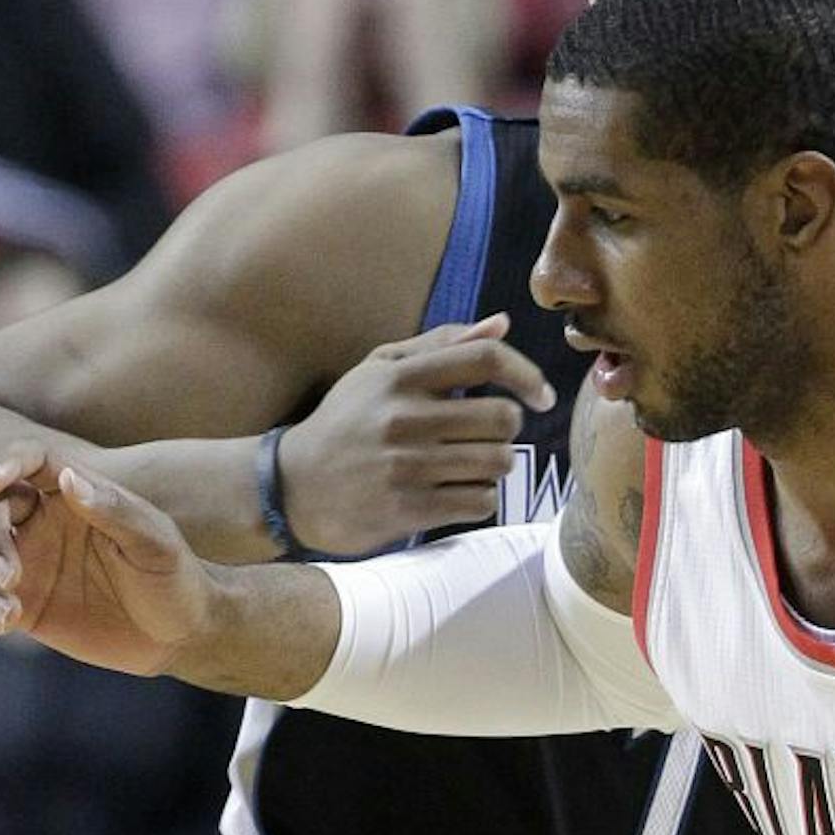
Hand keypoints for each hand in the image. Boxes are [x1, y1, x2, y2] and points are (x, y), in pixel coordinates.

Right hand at [0, 448, 212, 675]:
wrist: (179, 636)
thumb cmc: (176, 578)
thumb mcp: (155, 544)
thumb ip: (114, 510)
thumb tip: (67, 478)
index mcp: (76, 495)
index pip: (29, 461)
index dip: (5, 464)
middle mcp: (43, 521)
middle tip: (11, 576)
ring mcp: (26, 561)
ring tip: (8, 612)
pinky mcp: (17, 602)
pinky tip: (1, 622)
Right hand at [276, 314, 556, 554]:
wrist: (293, 486)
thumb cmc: (347, 421)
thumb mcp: (380, 370)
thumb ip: (441, 344)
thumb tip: (501, 324)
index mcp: (399, 378)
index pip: (485, 360)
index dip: (526, 374)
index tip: (541, 395)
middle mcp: (403, 419)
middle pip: (503, 418)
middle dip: (506, 429)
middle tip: (485, 435)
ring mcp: (406, 467)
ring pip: (498, 461)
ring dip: (494, 464)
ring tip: (469, 463)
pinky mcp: (409, 510)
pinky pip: (481, 500)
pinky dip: (479, 497)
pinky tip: (456, 491)